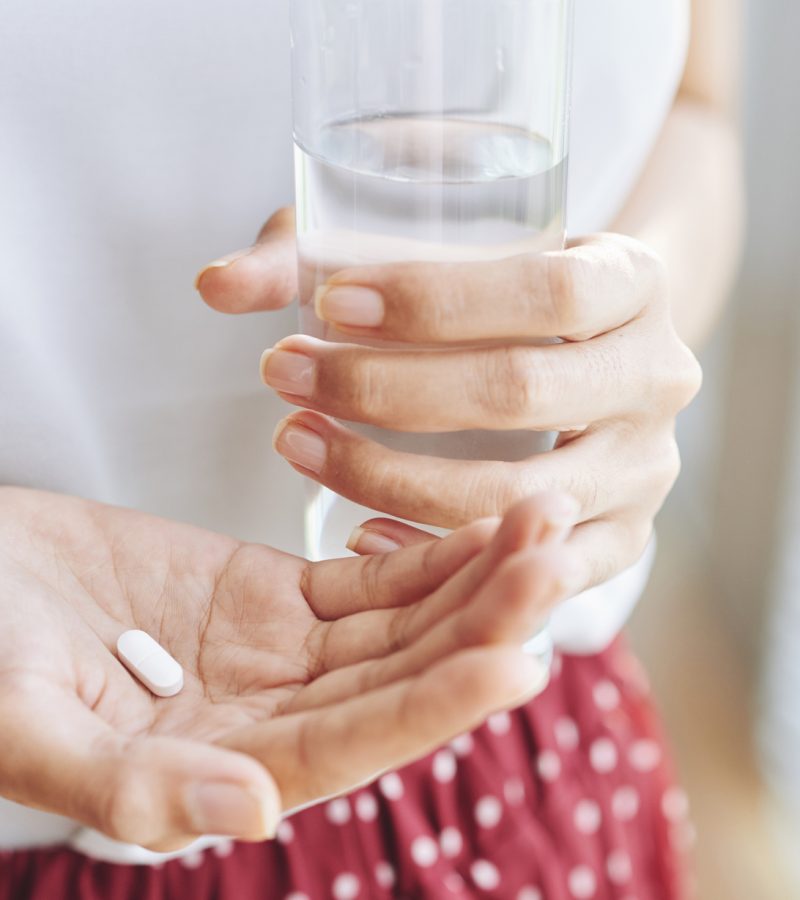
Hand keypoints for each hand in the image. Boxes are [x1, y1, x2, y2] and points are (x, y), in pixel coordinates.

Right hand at [0, 487, 575, 850]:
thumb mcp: (23, 727)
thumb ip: (126, 784)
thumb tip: (247, 817)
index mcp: (221, 768)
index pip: (354, 742)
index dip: (434, 704)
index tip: (515, 659)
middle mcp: (272, 716)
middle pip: (400, 676)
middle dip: (482, 623)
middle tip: (556, 563)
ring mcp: (280, 651)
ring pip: (400, 623)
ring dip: (474, 580)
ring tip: (545, 523)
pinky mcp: (273, 592)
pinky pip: (367, 580)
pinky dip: (427, 554)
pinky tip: (487, 527)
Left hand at [198, 212, 700, 590]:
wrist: (595, 348)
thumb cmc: (506, 289)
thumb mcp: (448, 247)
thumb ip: (327, 255)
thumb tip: (215, 285)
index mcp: (635, 283)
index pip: (547, 291)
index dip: (435, 301)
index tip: (329, 304)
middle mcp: (658, 376)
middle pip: (523, 393)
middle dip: (388, 391)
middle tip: (285, 375)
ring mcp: (644, 470)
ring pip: (516, 492)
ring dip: (391, 476)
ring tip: (295, 443)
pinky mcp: (621, 539)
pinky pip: (522, 564)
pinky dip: (433, 550)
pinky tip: (354, 528)